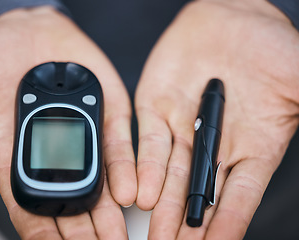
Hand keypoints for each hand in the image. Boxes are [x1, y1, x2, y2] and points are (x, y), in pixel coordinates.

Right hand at [0, 7, 135, 238]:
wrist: (24, 29)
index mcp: (17, 155)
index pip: (31, 205)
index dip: (43, 233)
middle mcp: (54, 151)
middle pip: (70, 202)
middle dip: (83, 231)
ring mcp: (83, 132)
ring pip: (100, 180)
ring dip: (108, 211)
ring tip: (115, 235)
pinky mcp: (106, 112)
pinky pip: (119, 145)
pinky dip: (125, 169)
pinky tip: (128, 193)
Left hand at [135, 0, 298, 238]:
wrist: (231, 19)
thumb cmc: (268, 48)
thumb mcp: (296, 80)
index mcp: (249, 147)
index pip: (238, 196)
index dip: (228, 223)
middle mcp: (211, 146)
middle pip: (196, 193)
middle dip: (184, 224)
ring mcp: (181, 128)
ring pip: (167, 174)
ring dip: (160, 204)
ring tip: (155, 232)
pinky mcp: (156, 108)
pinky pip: (146, 142)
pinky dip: (143, 166)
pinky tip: (139, 191)